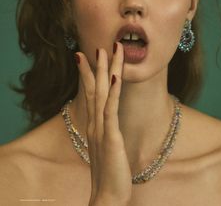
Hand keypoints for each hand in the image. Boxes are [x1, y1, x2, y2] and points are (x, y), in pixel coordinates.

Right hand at [75, 42, 131, 205]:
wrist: (106, 195)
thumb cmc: (108, 170)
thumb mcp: (105, 145)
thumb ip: (104, 129)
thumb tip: (106, 118)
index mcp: (95, 124)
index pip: (91, 93)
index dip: (89, 74)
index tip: (86, 57)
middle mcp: (95, 122)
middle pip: (96, 88)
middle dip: (97, 66)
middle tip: (99, 46)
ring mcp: (102, 128)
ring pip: (104, 92)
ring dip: (106, 70)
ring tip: (108, 50)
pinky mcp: (111, 136)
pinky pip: (112, 109)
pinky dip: (114, 91)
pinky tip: (117, 76)